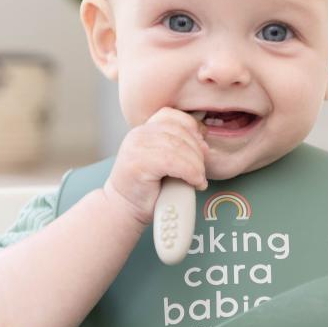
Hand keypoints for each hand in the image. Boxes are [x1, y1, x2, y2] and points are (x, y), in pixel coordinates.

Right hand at [104, 107, 208, 225]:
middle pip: (179, 132)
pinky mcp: (139, 164)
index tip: (202, 148)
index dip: (192, 128)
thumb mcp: (165, 162)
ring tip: (198, 180)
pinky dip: (191, 173)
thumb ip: (178, 148)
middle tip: (201, 171)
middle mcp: (138, 134)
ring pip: (179, 147)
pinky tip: (195, 183)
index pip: (172, 116)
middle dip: (197, 152)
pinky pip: (174, 161)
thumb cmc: (147, 190)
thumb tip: (204, 143)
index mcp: (144, 130)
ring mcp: (136, 147)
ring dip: (196, 165)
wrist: (123, 210)